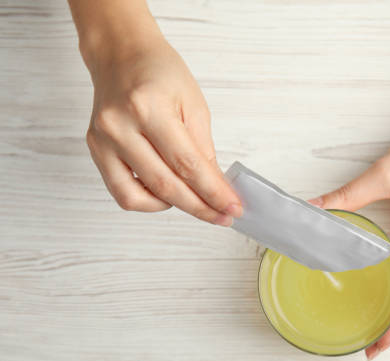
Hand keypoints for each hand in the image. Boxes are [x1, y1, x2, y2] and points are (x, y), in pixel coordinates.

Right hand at [83, 31, 241, 224]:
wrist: (122, 55)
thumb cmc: (160, 73)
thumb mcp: (194, 104)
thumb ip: (203, 149)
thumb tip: (215, 188)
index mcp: (149, 108)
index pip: (187, 164)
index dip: (213, 192)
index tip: (233, 208)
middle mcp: (120, 126)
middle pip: (165, 185)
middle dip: (200, 206)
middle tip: (223, 216)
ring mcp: (103, 140)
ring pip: (140, 197)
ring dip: (175, 206)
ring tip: (195, 200)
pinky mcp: (95, 150)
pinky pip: (121, 192)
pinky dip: (147, 201)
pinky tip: (166, 193)